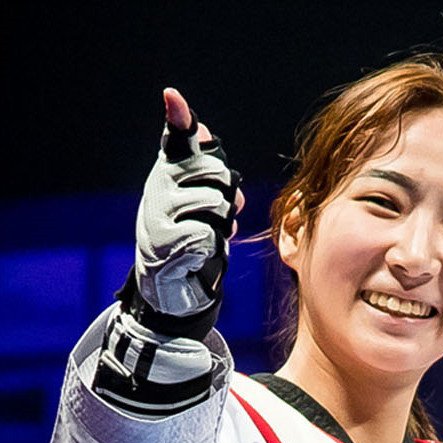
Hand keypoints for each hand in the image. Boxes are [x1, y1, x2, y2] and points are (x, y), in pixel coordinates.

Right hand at [133, 88, 243, 319]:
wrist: (170, 287)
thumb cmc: (191, 241)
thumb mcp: (203, 204)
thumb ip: (208, 172)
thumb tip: (203, 131)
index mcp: (169, 174)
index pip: (175, 140)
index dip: (178, 118)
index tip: (173, 97)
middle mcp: (158, 188)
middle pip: (215, 174)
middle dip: (226, 195)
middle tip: (216, 215)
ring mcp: (158, 215)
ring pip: (214, 205)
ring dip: (220, 226)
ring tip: (205, 236)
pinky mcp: (163, 243)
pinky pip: (206, 236)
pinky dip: (210, 249)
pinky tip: (197, 254)